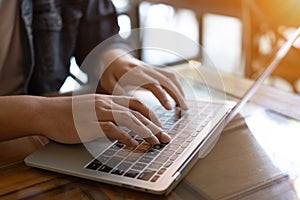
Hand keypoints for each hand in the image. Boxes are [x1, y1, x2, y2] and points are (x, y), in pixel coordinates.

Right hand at [38, 94, 170, 145]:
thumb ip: (109, 115)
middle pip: (136, 112)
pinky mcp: (89, 124)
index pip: (136, 104)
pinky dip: (124, 136)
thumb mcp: (93, 109)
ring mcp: (97, 112)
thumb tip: (124, 127)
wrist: (46, 112)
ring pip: (128, 119)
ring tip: (155, 141)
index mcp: (108, 99)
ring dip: (144, 130)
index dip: (151, 115)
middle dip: (154, 125)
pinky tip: (132, 144)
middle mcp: (106, 103)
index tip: (160, 127)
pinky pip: (111, 129)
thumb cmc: (69, 112)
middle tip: (165, 138)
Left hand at [98, 49, 187, 109]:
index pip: (153, 84)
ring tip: (185, 106)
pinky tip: (181, 96)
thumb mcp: (108, 82)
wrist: (114, 57)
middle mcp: (145, 69)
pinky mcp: (155, 70)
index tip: (169, 108)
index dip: (162, 95)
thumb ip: (119, 92)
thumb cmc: (110, 73)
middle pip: (166, 80)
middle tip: (184, 109)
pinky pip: (169, 75)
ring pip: (170, 77)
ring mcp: (151, 68)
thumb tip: (130, 104)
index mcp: (133, 73)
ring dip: (179, 90)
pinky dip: (177, 85)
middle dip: (177, 94)